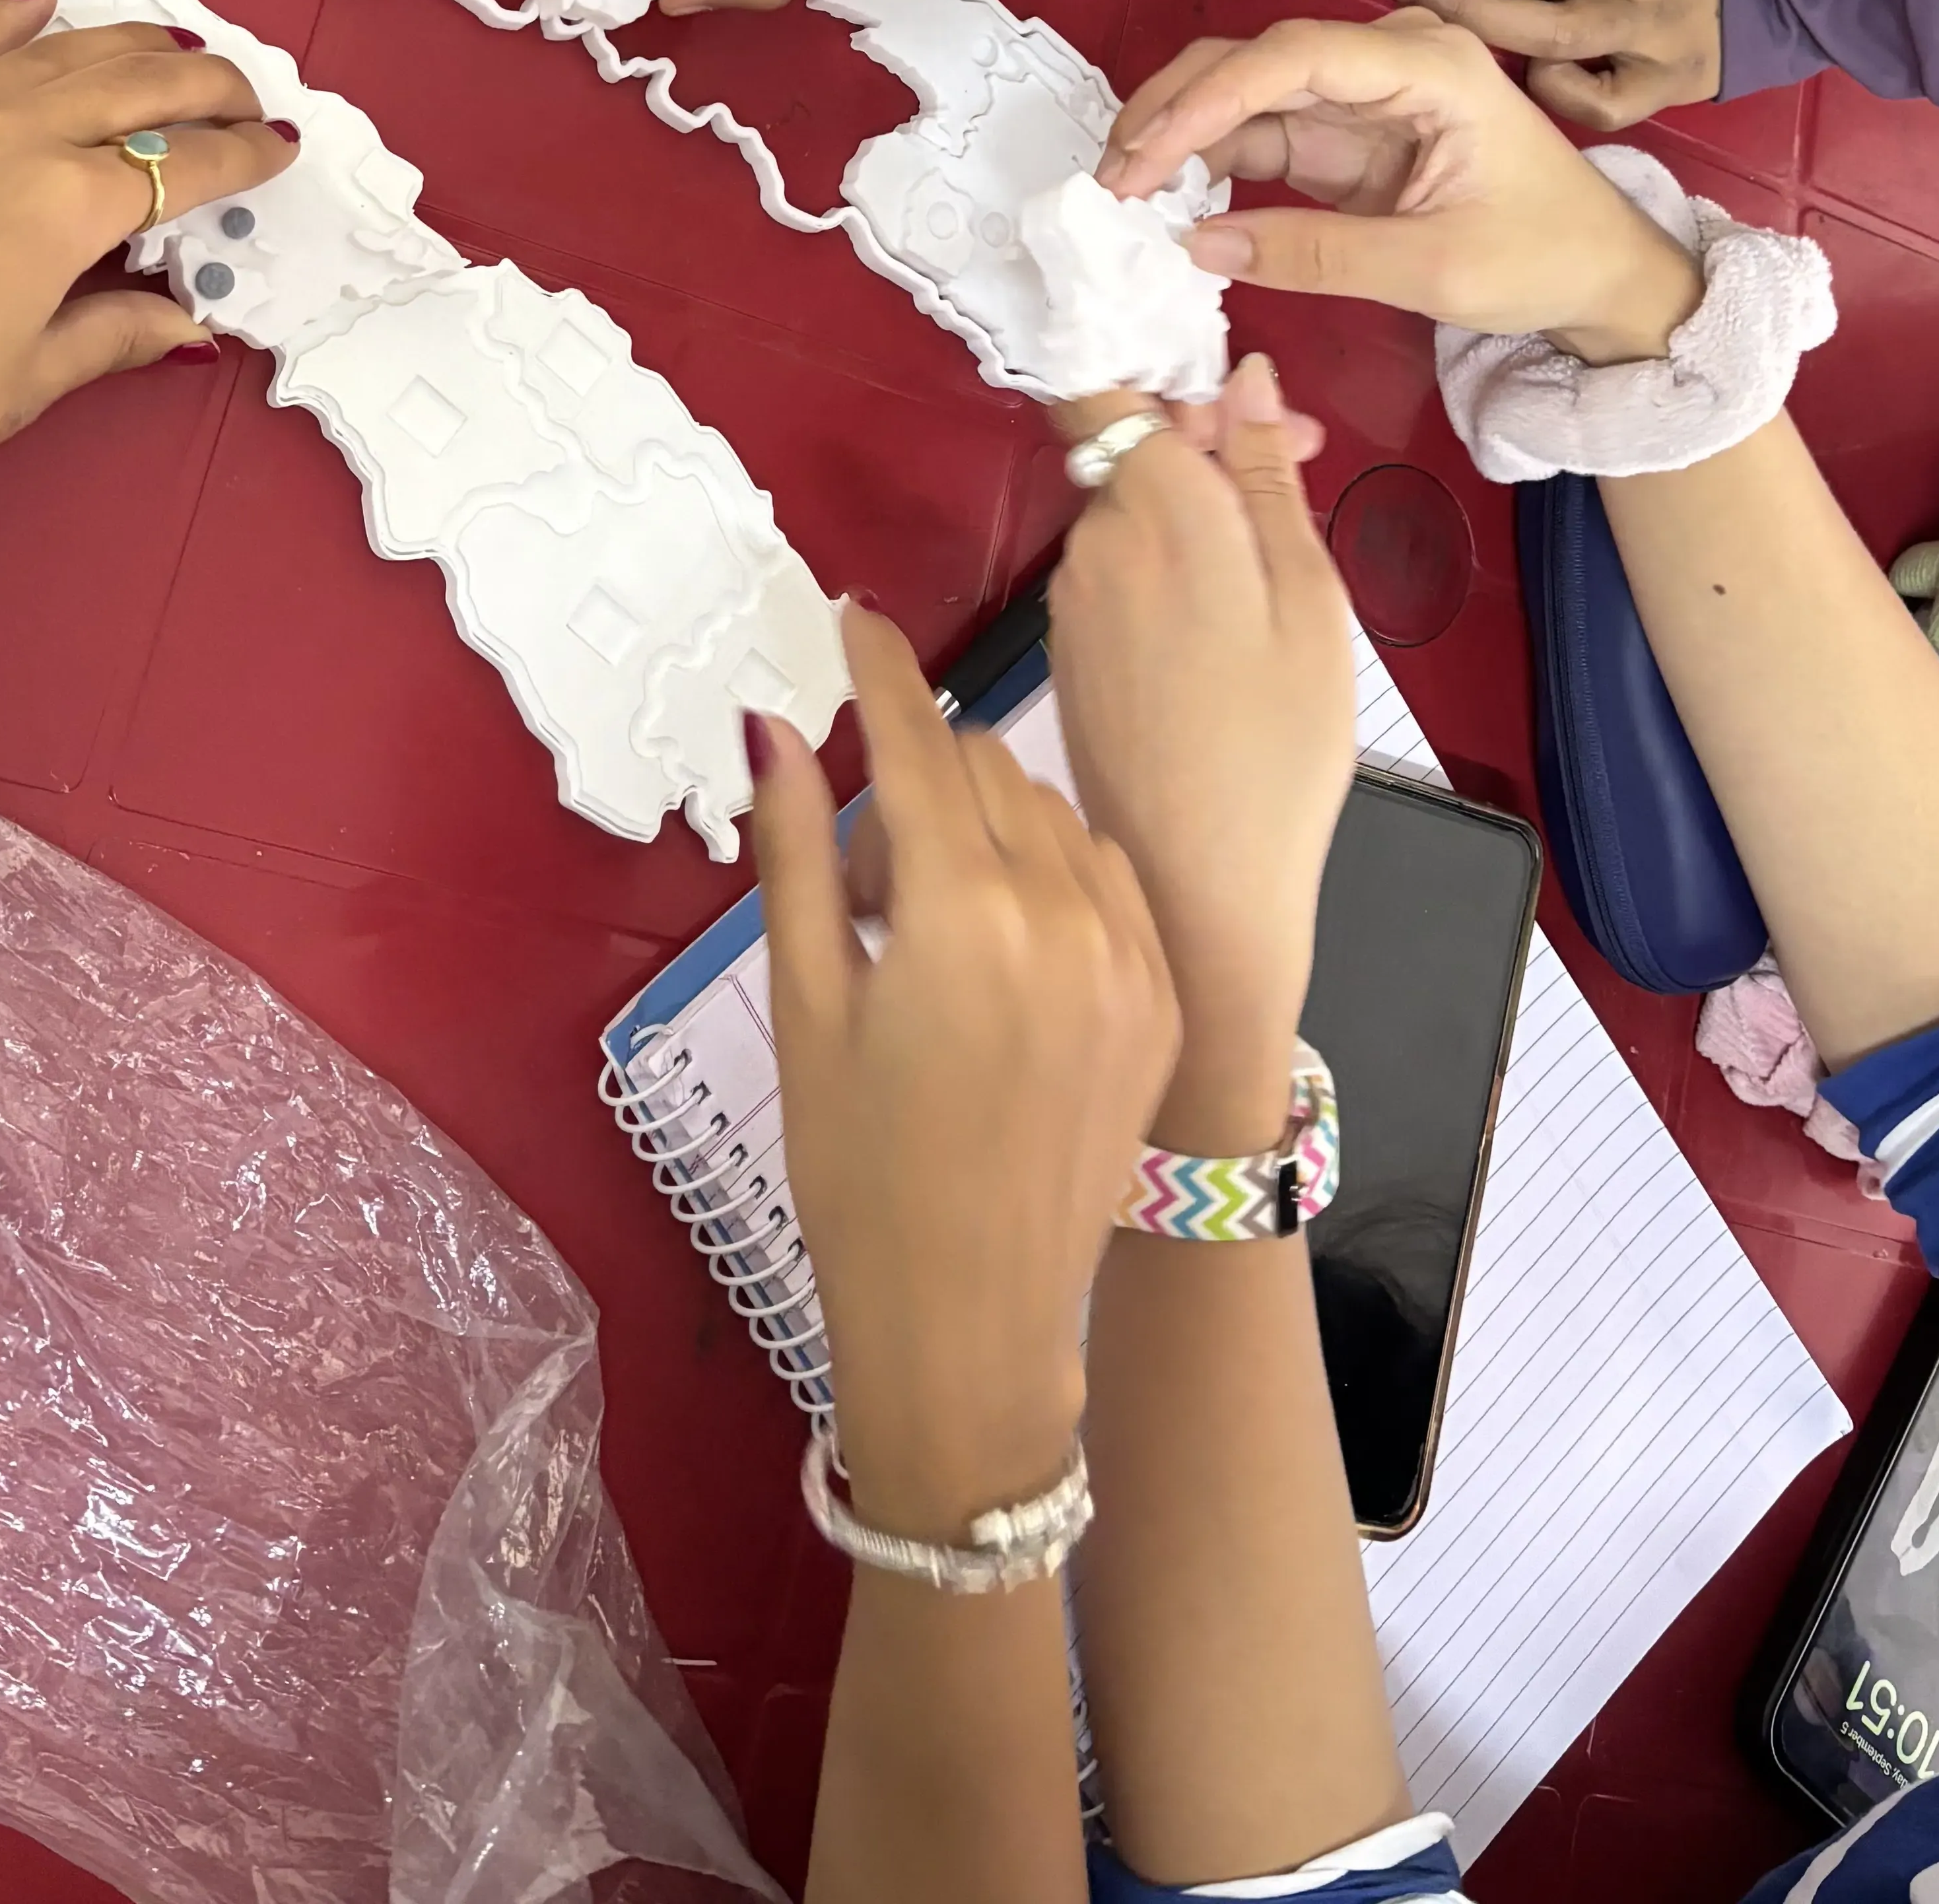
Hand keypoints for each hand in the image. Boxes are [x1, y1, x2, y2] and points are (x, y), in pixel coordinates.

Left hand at [0, 0, 283, 685]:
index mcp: (62, 205)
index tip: (280, 149)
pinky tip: (38, 1)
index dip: (242, 156)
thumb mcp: (22, 384)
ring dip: (121, 43)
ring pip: (46, 52)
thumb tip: (185, 325)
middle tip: (245, 92)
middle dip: (203, 84)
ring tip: (171, 46)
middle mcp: (0, 136)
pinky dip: (4, 24)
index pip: (182, 164)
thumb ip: (111, 332)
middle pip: (130, 83)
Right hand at [752, 606, 1176, 1543]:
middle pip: (983, 768)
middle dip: (917, 779)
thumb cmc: (859, 1173)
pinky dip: (1054, 875)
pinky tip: (1005, 947)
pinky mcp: (1160, 998)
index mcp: (960, 911)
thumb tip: (778, 728)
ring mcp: (1126, 954)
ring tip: (931, 927)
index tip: (851, 614)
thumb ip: (798, 854)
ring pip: (1050, 815)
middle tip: (863, 876)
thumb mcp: (807, 1007)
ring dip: (986, 825)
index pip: (918, 739)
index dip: (878, 669)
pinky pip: (1105, 877)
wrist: (971, 1325)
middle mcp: (1062, 911)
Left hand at [1048, 363, 1354, 1153]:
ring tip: (1274, 558)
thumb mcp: (1309, 600)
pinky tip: (1225, 620)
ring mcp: (1072, 601)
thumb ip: (1268, 479)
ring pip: (1129, 513)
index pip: (1105, 387)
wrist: (1198, 885)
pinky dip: (1167, 569)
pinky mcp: (1069, 651)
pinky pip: (1117, 573)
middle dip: (1207, 441)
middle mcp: (1094, 544)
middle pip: (1132, 449)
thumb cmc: (1277, 748)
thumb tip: (1243, 377)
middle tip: (1299, 464)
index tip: (1219, 383)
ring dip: (1192, 509)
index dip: (1153, 366)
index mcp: (1156, 512)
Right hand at [1101, 7, 1701, 362]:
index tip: (1147, 156)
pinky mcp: (1354, 136)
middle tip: (1111, 176)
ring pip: (1250, 94)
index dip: (1208, 99)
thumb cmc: (1546, 257)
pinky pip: (1265, 133)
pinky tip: (1169, 194)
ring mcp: (1369, 95)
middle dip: (1176, 109)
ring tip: (1123, 189)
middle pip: (1258, 61)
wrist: (1604, 275)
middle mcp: (1393, 61)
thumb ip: (1317, 256)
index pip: (1295, 58)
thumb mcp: (1436, 270)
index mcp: (1431, 67)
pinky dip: (1212, 160)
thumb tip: (1199, 242)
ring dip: (1183, 134)